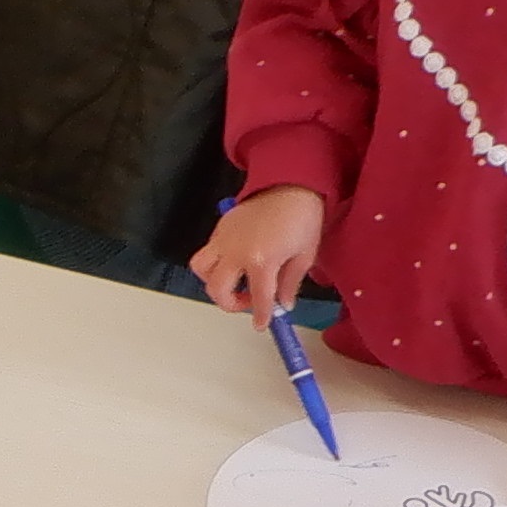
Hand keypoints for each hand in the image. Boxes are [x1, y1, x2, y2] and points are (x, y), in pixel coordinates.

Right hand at [190, 186, 327, 314]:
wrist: (291, 183)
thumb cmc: (303, 218)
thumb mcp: (304, 256)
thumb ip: (290, 283)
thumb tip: (283, 303)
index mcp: (261, 260)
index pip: (257, 298)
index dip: (259, 315)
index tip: (261, 324)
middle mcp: (237, 252)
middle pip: (218, 289)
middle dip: (230, 303)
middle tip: (247, 302)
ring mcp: (225, 239)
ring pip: (202, 269)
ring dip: (214, 282)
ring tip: (233, 282)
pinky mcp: (220, 228)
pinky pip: (209, 251)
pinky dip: (217, 262)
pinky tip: (236, 261)